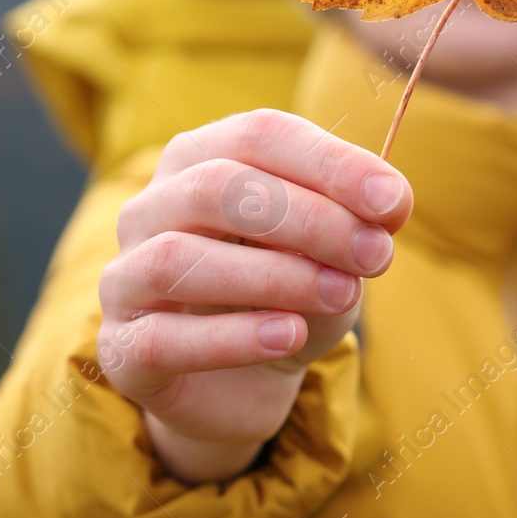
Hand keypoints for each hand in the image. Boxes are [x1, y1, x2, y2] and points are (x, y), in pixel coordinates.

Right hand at [97, 110, 412, 483]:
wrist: (245, 382)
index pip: (260, 135)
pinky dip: (233, 336)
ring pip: (180, 258)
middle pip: (218, 188)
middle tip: (377, 254)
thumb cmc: (289, 294)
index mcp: (200, 158)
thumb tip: (390, 201)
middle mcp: (150, 207)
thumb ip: (353, 223)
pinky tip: (290, 335)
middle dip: (310, 218)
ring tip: (343, 294)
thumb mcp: (332, 253)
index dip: (330, 163)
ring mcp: (124, 277)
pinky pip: (165, 337)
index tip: (394, 201)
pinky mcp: (122, 349)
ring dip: (274, 275)